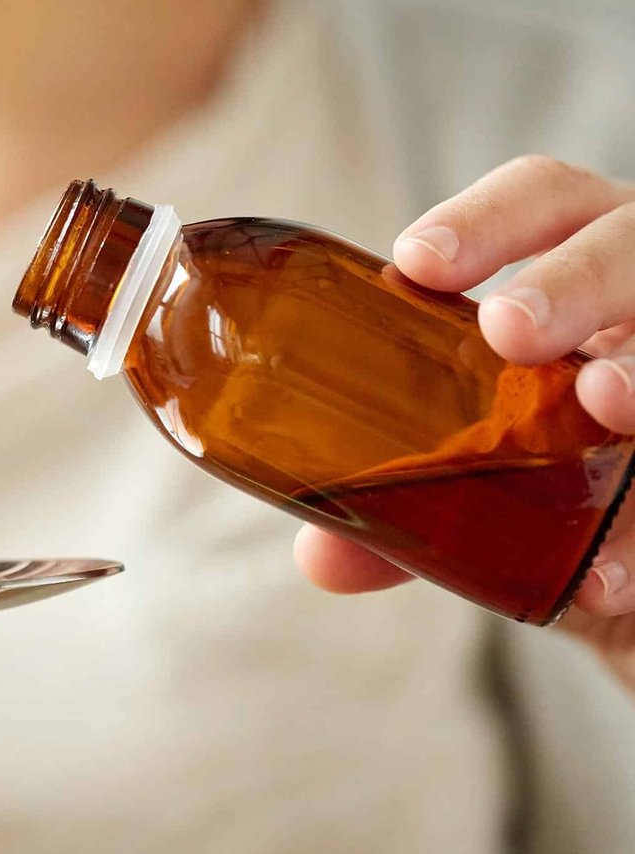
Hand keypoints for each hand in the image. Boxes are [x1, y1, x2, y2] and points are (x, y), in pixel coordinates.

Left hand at [291, 156, 634, 681]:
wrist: (632, 543)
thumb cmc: (553, 462)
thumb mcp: (483, 468)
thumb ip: (406, 503)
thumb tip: (325, 556)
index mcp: (576, 270)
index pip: (543, 200)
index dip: (488, 217)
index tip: (416, 262)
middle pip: (625, 244)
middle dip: (573, 278)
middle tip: (510, 329)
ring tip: (607, 403)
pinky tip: (606, 578)